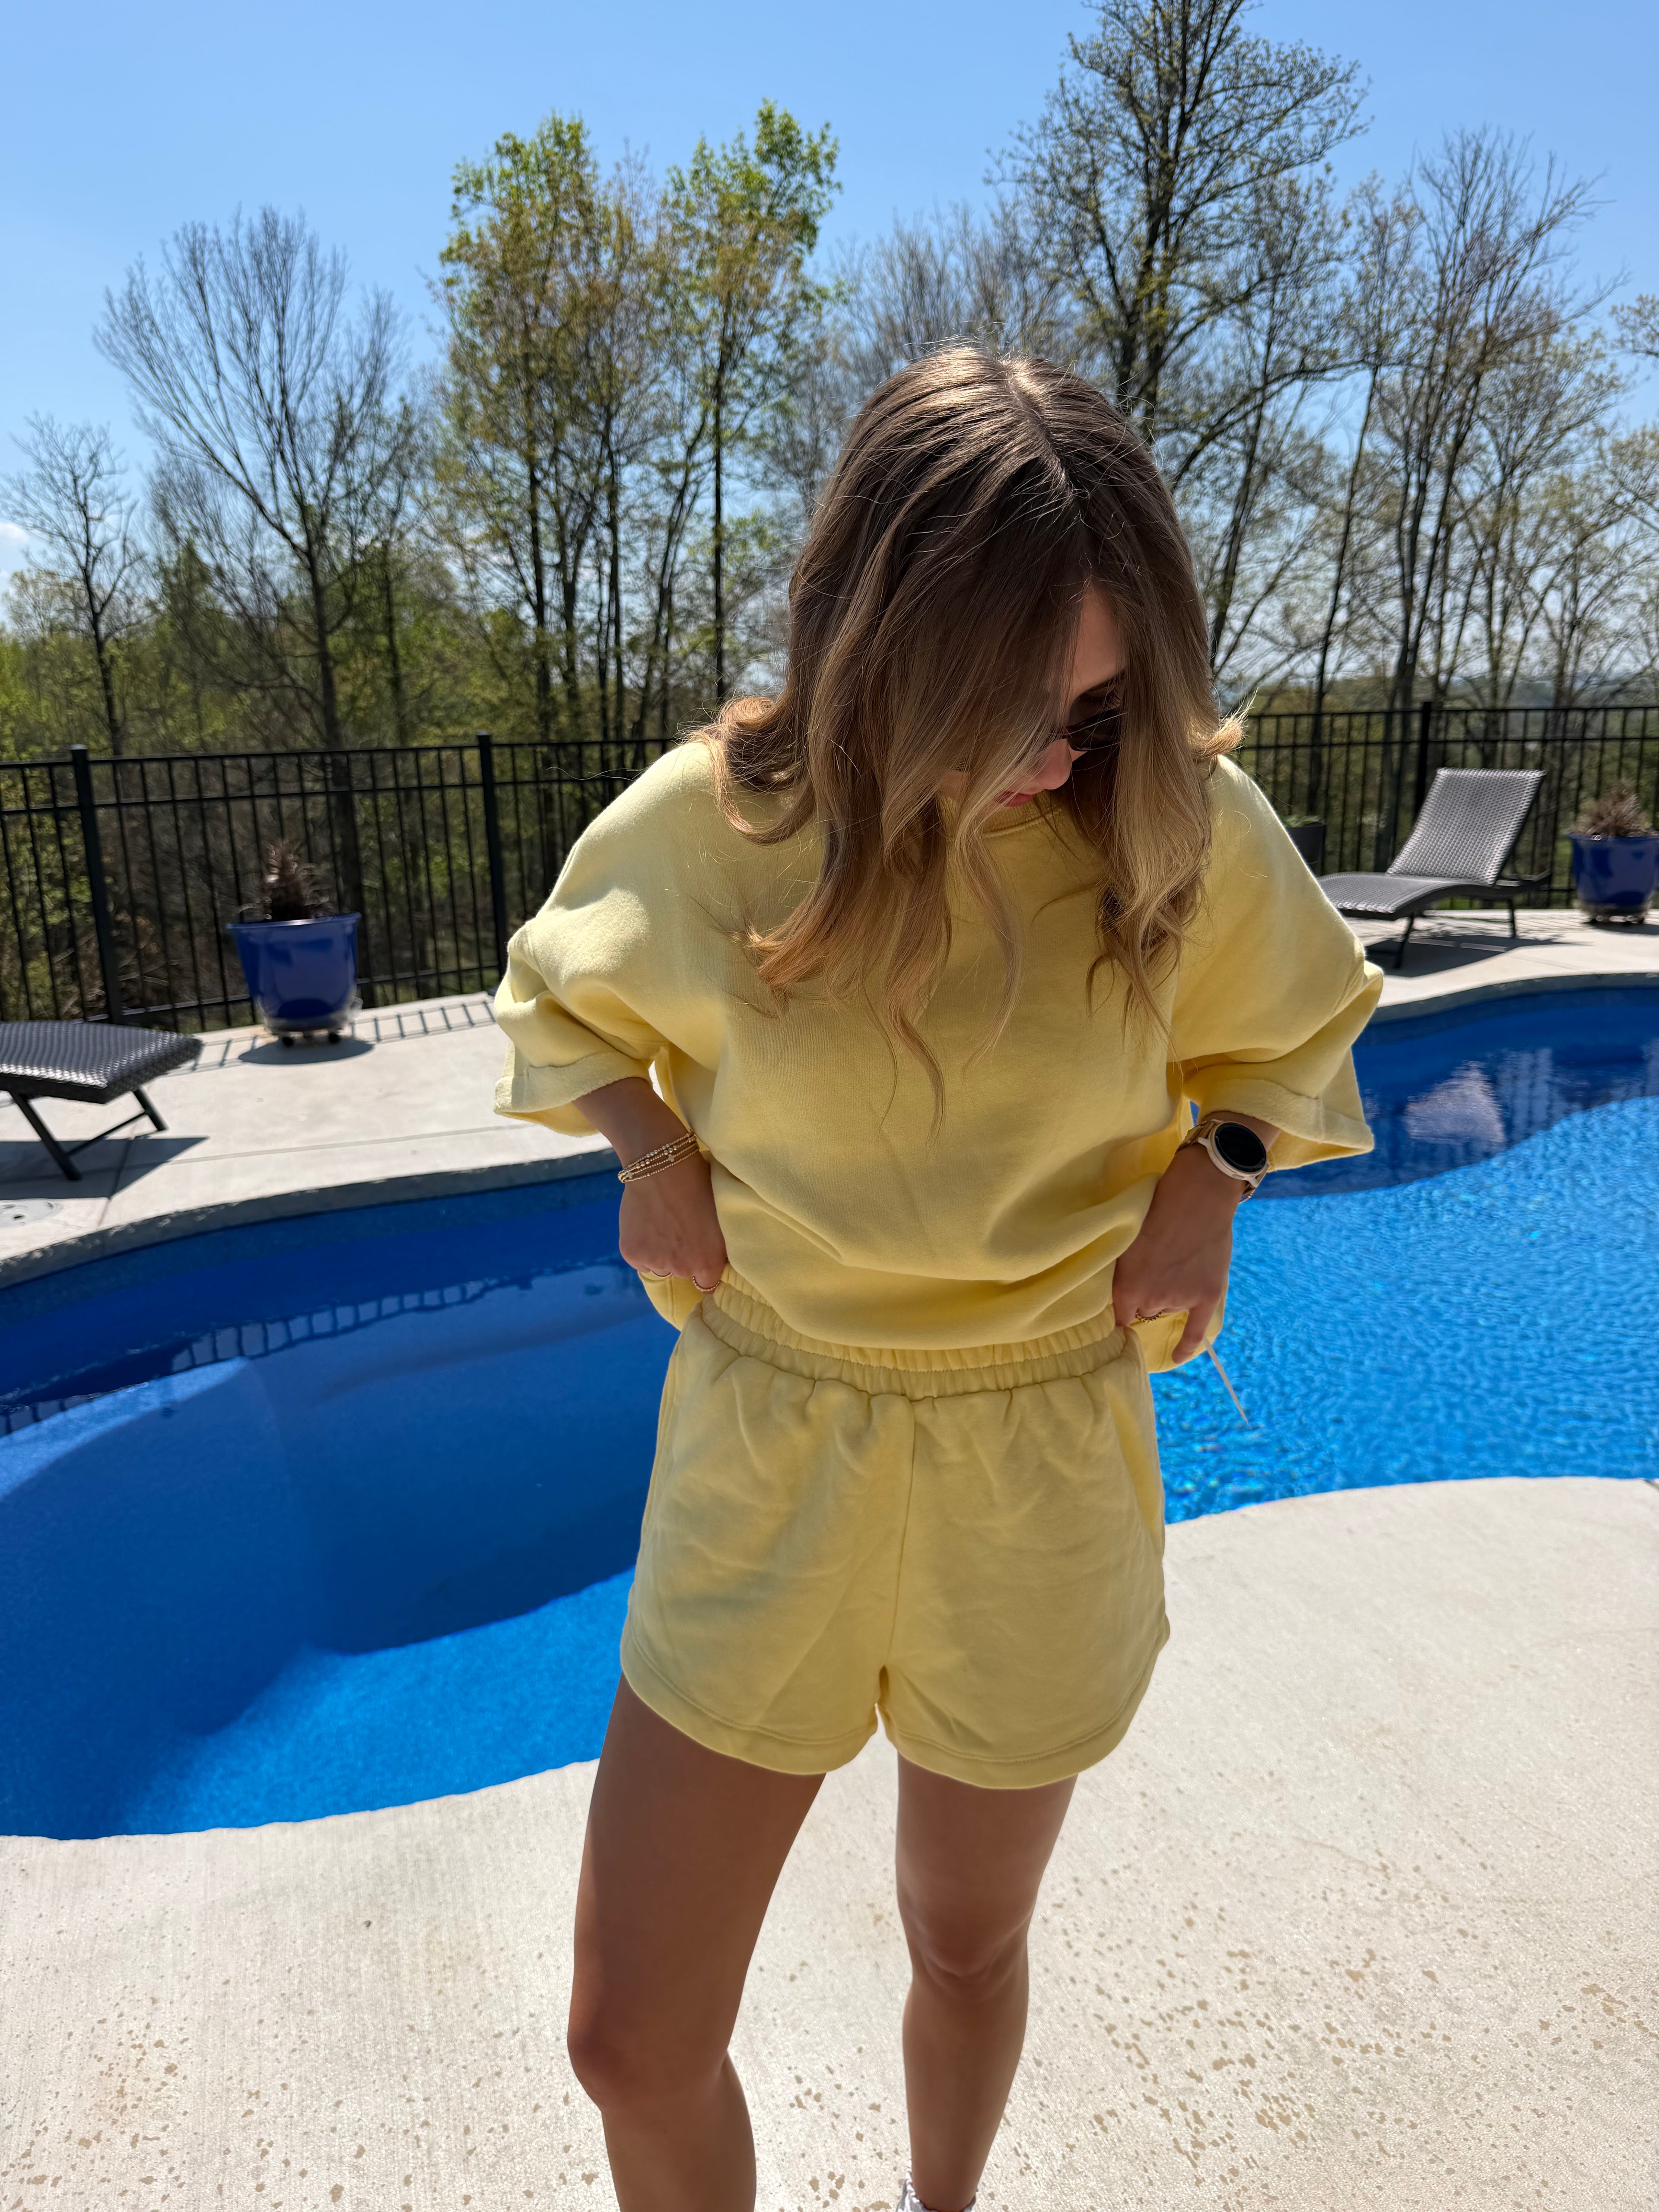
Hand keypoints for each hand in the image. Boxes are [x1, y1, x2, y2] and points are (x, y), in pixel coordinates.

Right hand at [573, 1075, 728, 1293]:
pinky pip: (639, 1260)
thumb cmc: (699, 1185)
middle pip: (680, 1274)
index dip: (701, 1270)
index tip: (697, 1254)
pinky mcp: (632, 1254)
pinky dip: (641, 1246)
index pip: (706, 1284)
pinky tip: (647, 1223)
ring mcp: (655, 1262)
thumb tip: (713, 1262)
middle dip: (680, 1257)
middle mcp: (682, 1269)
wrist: (663, 1164)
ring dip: (659, 1253)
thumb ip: (716, 1247)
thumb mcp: (720, 1220)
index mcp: (709, 1262)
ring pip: (658, 1267)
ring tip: (662, 1223)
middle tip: (679, 1228)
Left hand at [1112, 1144, 1246, 1361]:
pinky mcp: (1205, 1297)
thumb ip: (1121, 1269)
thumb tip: (1115, 1288)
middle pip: (1142, 1311)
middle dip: (1143, 1297)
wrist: (1197, 1197)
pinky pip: (1194, 1332)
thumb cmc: (1155, 1209)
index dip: (1116, 1313)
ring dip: (1167, 1296)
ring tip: (1173, 1263)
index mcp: (1125, 1287)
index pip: (1115, 1316)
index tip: (1115, 1315)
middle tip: (1152, 1271)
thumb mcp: (1125, 1240)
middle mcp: (1150, 1300)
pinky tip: (1177, 1357)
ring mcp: (1179, 1300)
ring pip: (1166, 1308)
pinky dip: (1185, 1346)